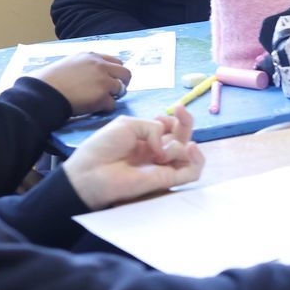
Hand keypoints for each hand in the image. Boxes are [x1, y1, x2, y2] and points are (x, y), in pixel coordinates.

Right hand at [34, 52, 133, 113]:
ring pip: (121, 89)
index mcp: (91, 56)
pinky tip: (92, 107)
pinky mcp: (102, 96)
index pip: (115, 61)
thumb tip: (93, 76)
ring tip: (99, 100)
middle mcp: (100, 65)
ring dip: (113, 96)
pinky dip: (104, 108)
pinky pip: (112, 105)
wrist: (44, 92)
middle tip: (113, 92)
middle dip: (122, 83)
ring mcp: (103, 80)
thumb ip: (85, 67)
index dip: (114, 72)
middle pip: (125, 73)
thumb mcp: (69, 64)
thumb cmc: (49, 80)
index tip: (110, 80)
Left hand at [63, 112, 205, 208]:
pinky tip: (190, 148)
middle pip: (183, 136)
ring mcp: (163, 166)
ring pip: (188, 152)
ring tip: (162, 149)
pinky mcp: (166, 180)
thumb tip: (165, 144)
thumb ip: (153, 127)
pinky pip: (192, 173)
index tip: (161, 115)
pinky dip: (198, 160)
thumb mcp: (128, 125)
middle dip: (185, 121)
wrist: (91, 172)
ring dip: (182, 142)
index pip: (170, 128)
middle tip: (179, 109)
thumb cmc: (104, 147)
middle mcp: (157, 151)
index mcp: (146, 138)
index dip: (172, 118)